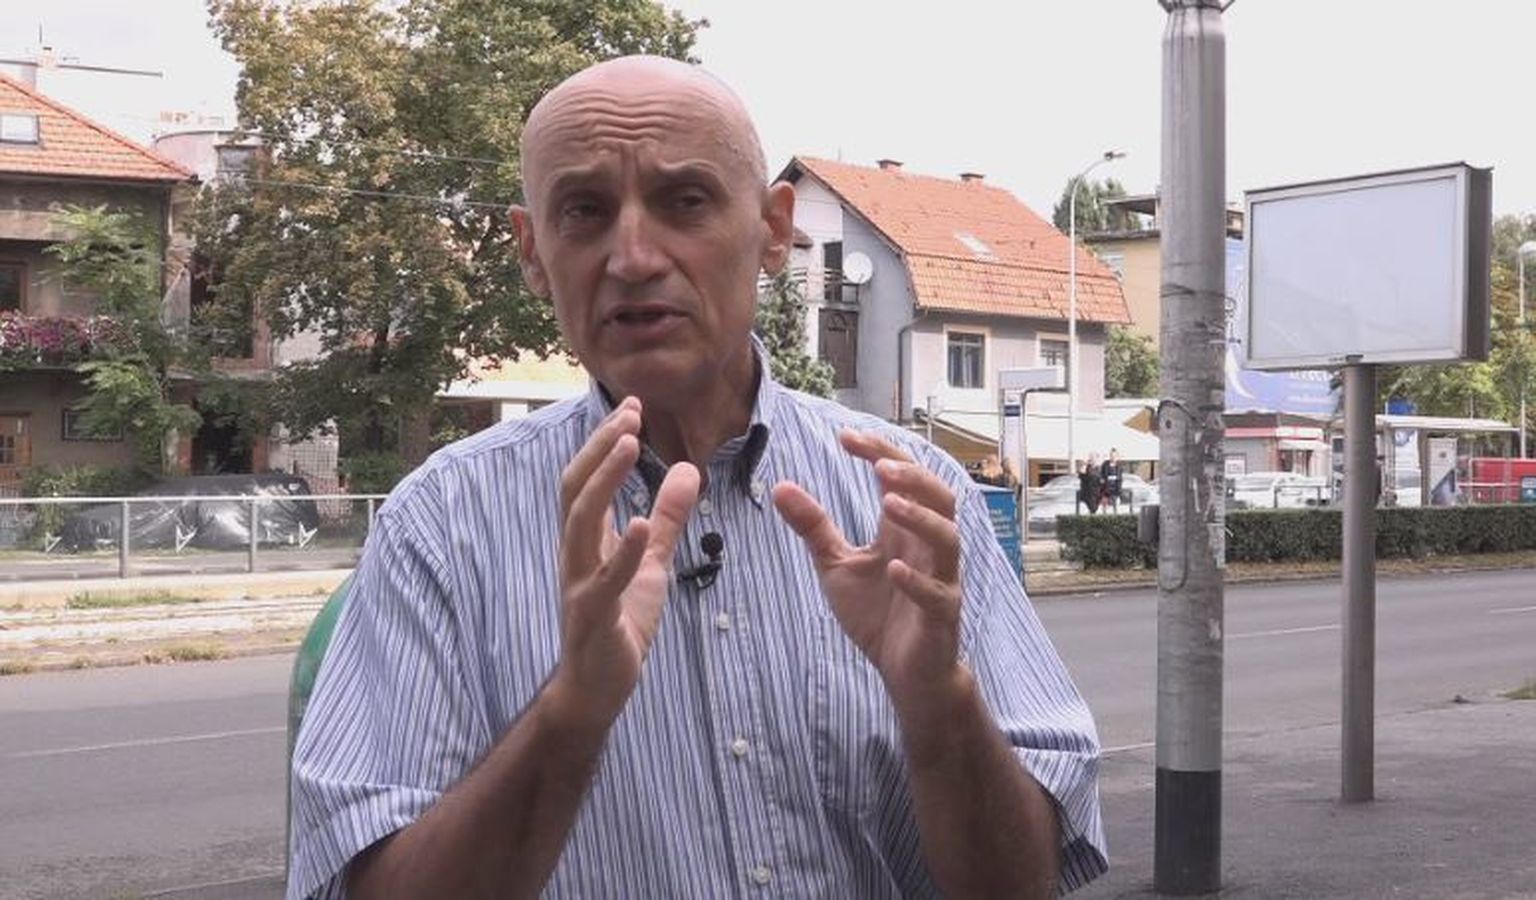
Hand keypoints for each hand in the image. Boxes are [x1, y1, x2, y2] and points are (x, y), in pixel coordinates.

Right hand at [554, 397, 698, 722]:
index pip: (587, 478)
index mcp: (586, 539)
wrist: (596, 688)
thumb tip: (687, 470)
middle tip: (628, 414)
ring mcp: (579, 584)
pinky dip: (621, 551)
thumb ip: (667, 519)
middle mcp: (574, 554)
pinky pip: (603, 580)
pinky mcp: (593, 616)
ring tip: (628, 446)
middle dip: (600, 448)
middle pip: (576, 488)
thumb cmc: (619, 623)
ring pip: (580, 523)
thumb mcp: (651, 563)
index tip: (631, 407)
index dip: (605, 442)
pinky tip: (640, 526)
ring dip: (604, 481)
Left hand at [772, 431, 963, 704]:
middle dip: (911, 476)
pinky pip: (937, 593)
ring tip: (888, 502)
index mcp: (904, 528)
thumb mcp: (836, 564)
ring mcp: (940, 579)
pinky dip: (916, 579)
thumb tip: (780, 486)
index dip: (880, 453)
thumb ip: (814, 527)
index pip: (903, 478)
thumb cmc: (877, 612)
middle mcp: (928, 547)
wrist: (905, 672)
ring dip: (920, 517)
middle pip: (939, 496)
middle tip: (877, 464)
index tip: (846, 437)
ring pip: (946, 538)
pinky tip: (892, 568)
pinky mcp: (941, 616)